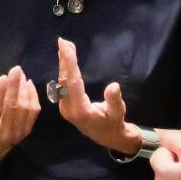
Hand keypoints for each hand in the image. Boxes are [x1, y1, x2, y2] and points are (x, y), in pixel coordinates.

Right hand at [0, 67, 40, 175]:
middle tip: (16, 69)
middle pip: (12, 107)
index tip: (2, 77)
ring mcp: (18, 132)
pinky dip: (33, 97)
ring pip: (25, 108)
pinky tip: (29, 84)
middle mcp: (5, 133)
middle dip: (15, 87)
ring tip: (21, 75)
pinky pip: (33, 112)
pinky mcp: (27, 130)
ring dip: (24, 90)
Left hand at [53, 38, 136, 155]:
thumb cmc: (114, 124)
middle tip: (63, 42)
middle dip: (64, 60)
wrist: (108, 137)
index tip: (66, 48)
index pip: (73, 83)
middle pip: (64, 81)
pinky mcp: (65, 105)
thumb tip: (114, 86)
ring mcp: (65, 108)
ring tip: (64, 46)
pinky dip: (64, 70)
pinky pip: (63, 85)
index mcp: (81, 111)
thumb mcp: (118, 114)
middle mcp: (69, 109)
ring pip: (62, 82)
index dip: (69, 65)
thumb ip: (114, 101)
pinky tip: (65, 60)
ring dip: (63, 64)